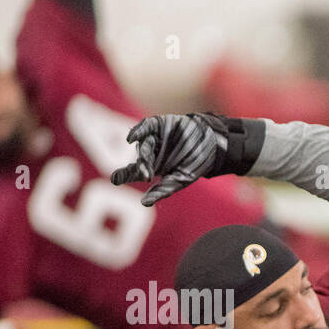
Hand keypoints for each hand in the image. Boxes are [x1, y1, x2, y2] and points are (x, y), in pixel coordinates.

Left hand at [110, 113, 232, 205]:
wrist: (212, 144)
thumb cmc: (196, 163)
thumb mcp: (181, 180)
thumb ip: (163, 190)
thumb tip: (144, 203)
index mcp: (153, 167)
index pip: (133, 172)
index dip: (123, 175)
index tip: (115, 180)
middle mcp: (150, 153)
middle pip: (138, 159)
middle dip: (136, 168)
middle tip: (142, 175)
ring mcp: (153, 138)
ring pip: (144, 146)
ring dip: (144, 155)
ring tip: (146, 166)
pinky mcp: (158, 125)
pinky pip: (145, 127)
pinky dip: (138, 132)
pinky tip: (131, 139)